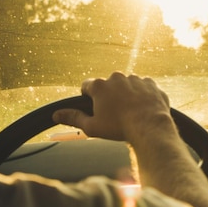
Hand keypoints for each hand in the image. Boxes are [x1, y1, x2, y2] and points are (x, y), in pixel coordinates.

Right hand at [52, 72, 173, 142]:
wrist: (150, 127)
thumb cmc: (119, 128)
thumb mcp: (91, 127)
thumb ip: (73, 118)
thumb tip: (56, 114)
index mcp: (100, 86)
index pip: (87, 86)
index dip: (88, 97)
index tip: (94, 107)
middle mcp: (117, 77)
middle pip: (108, 85)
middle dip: (109, 96)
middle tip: (114, 114)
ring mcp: (136, 79)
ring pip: (127, 86)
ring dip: (126, 95)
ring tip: (130, 113)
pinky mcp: (151, 84)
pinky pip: (144, 88)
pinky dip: (143, 97)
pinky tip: (143, 110)